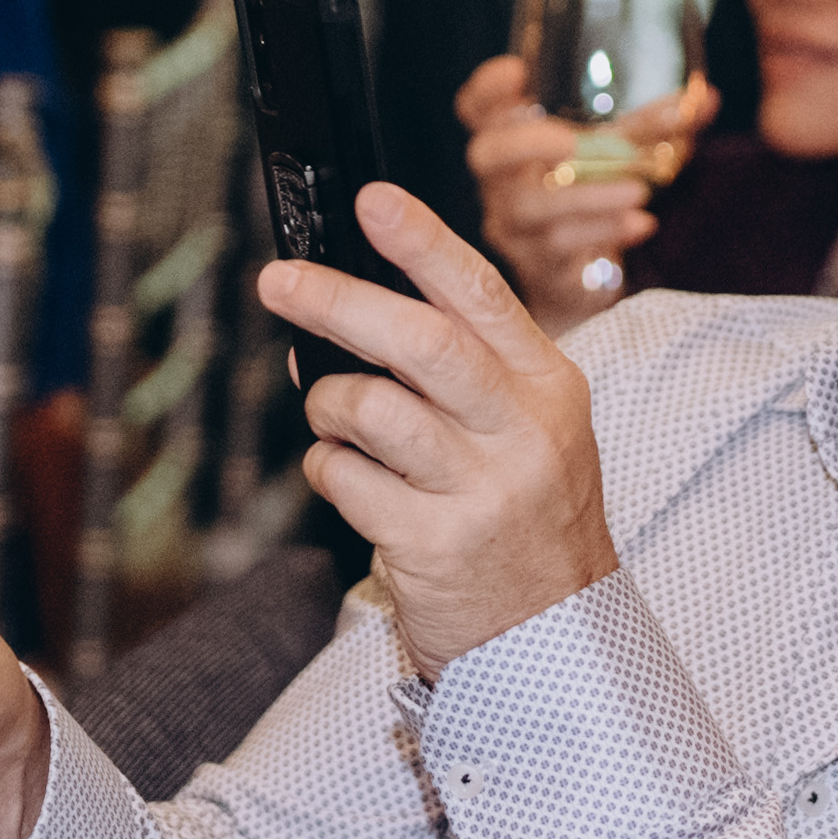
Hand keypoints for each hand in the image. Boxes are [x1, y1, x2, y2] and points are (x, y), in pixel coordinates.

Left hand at [264, 180, 617, 673]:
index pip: (481, 296)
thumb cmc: (527, 518)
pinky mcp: (434, 544)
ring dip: (329, 403)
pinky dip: (329, 468)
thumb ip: (461, 369)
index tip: (372, 201)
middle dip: (338, 301)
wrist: (557, 637)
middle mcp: (522, 433)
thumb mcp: (527, 429)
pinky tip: (348, 477)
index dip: (422, 242)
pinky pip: (347, 481)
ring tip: (334, 416)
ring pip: (371, 410)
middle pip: (420, 343)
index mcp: (549, 387)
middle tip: (280, 282)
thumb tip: (352, 311)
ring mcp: (480, 491)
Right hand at [456, 52, 713, 330]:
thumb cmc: (592, 198)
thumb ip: (656, 127)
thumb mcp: (620, 155)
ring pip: (530, 207)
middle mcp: (501, 183)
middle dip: (525, 143)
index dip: (487, 90)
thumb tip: (707, 100)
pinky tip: (641, 225)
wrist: (582, 279)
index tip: (518, 70)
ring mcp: (513, 227)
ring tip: (638, 191)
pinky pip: (560, 249)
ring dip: (586, 196)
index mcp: (511, 141)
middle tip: (569, 141)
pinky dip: (603, 232)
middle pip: (486, 154)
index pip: (475, 108)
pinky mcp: (536, 268)